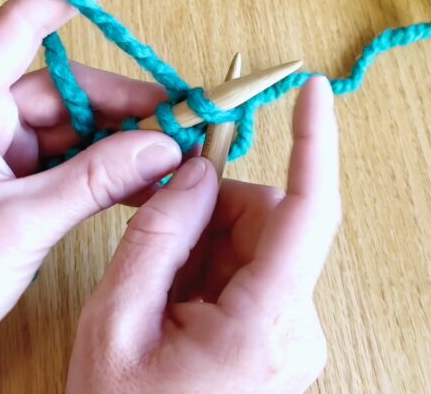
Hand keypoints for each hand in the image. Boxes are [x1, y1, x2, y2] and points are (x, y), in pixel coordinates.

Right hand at [67, 76, 339, 393]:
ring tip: (155, 283)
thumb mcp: (116, 321)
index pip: (306, 214)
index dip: (313, 144)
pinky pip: (251, 273)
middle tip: (155, 215)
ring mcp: (292, 337)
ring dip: (206, 241)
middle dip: (215, 205)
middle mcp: (295, 328)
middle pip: (270, 221)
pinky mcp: (279, 339)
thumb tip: (195, 172)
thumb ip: (158, 236)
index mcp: (261, 326)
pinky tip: (171, 298)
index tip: (309, 91)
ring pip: (257, 244)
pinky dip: (209, 266)